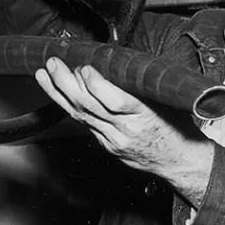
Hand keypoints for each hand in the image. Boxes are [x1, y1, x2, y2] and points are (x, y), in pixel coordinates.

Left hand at [35, 57, 213, 205]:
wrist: (179, 161)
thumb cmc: (178, 128)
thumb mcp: (166, 103)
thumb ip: (141, 87)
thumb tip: (117, 63)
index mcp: (145, 118)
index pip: (115, 102)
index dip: (96, 84)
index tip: (84, 67)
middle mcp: (125, 131)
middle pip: (89, 107)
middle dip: (67, 83)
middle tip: (54, 64)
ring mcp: (113, 141)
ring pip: (80, 116)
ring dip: (59, 93)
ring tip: (44, 75)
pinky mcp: (107, 146)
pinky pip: (85, 124)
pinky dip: (70, 107)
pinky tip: (59, 94)